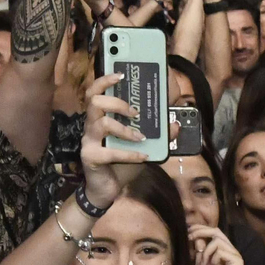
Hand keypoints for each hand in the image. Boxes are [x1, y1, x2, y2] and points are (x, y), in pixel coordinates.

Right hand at [80, 72, 147, 208]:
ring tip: (141, 136)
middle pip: (94, 101)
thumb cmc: (120, 164)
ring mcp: (89, 141)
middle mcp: (91, 126)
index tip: (121, 75)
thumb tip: (175, 124)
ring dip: (125, 128)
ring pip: (101, 123)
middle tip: (135, 112)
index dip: (104, 80)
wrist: (107, 190)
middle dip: (117, 102)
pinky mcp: (90, 157)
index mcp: (100, 118)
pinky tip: (143, 157)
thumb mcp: (142, 146)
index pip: (94, 92)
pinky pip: (110, 152)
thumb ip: (157, 135)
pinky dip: (130, 154)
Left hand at [188, 225, 245, 264]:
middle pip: (217, 231)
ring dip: (206, 252)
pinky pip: (220, 251)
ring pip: (217, 241)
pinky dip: (213, 259)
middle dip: (201, 231)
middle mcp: (231, 251)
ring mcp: (236, 255)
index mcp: (224, 250)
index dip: (201, 228)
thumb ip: (200, 251)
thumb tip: (198, 236)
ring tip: (205, 264)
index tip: (188, 230)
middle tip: (189, 236)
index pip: (214, 232)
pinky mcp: (238, 261)